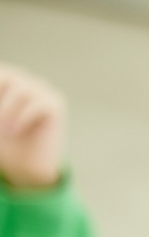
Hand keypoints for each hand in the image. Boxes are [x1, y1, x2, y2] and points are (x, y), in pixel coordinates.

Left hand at [0, 64, 65, 188]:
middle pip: (7, 76)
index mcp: (8, 79)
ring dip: (7, 111)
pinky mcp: (55, 105)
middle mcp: (26, 81)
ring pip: (22, 90)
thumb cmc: (2, 139)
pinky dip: (23, 118)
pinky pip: (38, 105)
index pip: (0, 73)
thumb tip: (2, 107)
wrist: (25, 164)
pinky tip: (15, 132)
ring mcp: (43, 92)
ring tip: (3, 131)